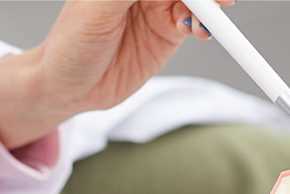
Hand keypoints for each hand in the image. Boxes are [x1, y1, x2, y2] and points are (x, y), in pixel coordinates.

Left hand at [0, 0, 232, 148]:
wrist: (69, 88)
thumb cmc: (70, 45)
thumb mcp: (96, 12)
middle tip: (220, 0)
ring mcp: (159, 6)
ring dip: (207, 6)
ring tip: (207, 20)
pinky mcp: (169, 31)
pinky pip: (196, 20)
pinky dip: (205, 23)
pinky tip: (202, 30)